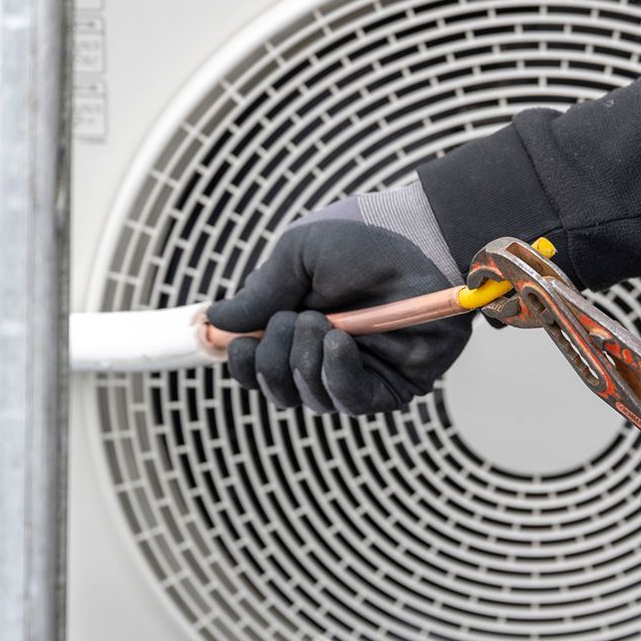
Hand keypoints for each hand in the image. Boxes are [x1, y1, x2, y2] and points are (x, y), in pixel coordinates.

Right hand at [205, 184, 469, 413]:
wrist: (424, 240)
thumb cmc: (365, 238)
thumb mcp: (297, 256)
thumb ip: (259, 293)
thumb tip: (215, 323)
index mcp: (294, 322)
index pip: (255, 363)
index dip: (242, 360)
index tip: (240, 341)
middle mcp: (321, 353)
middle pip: (275, 388)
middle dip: (272, 357)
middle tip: (295, 318)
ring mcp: (356, 372)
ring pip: (306, 398)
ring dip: (303, 361)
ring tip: (323, 323)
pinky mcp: (389, 386)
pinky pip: (348, 402)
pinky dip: (335, 374)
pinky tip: (339, 343)